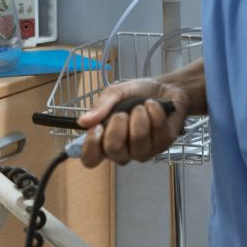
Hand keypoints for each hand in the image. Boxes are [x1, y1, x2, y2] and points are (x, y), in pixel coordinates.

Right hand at [75, 77, 191, 167]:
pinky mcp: (163, 145)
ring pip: (138, 140)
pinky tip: (154, 106)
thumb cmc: (136, 94)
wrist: (164, 87)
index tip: (96, 128)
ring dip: (140, 116)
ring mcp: (144, 151)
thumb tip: (83, 121)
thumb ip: (100, 106)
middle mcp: (123, 151)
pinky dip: (155, 112)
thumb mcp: (115, 93)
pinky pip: (157, 131)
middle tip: (122, 113)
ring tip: (141, 106)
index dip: (91, 147)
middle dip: (118, 126)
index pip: (90, 159)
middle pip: (114, 150)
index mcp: (105, 141)